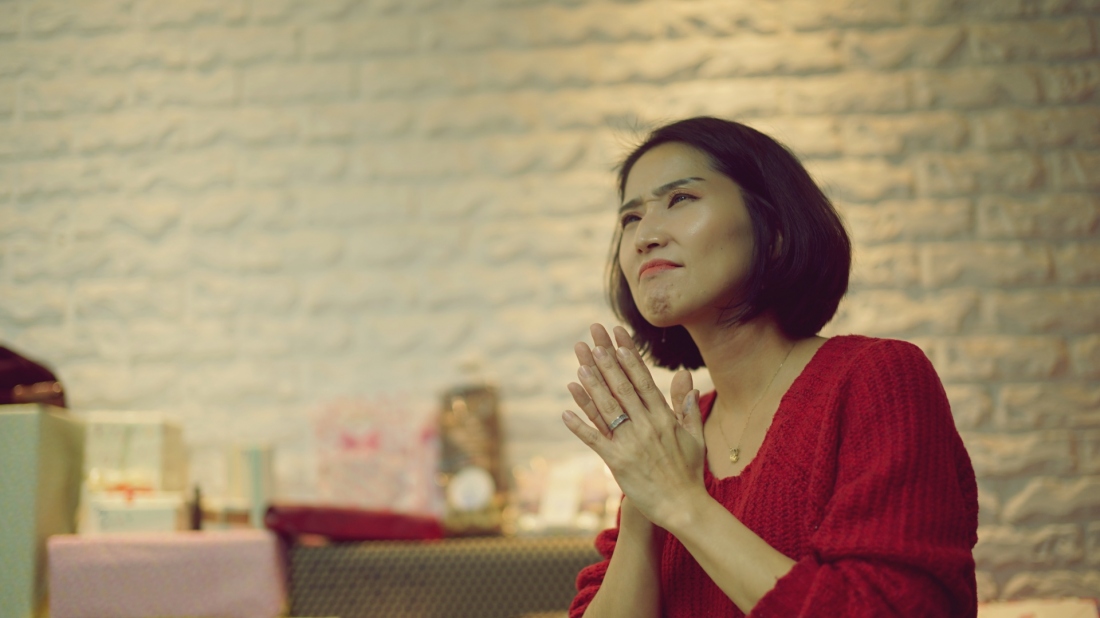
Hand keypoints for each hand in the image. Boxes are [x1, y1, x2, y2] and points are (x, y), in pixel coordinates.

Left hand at [562, 324, 706, 527]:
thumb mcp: (694, 436)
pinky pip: (595, 440)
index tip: (618, 337)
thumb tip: (687, 378)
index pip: (643, 380)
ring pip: (608, 409)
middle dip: (607, 362)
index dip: (629, 357)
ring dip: (592, 387)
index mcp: (664, 418)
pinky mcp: (618, 463)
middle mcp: (647, 426)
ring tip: (579, 366)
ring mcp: (632, 444)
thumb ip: (686, 406)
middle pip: (623, 388)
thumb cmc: (689, 472)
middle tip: (593, 341)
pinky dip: (580, 426)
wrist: (684, 507)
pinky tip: (565, 412)